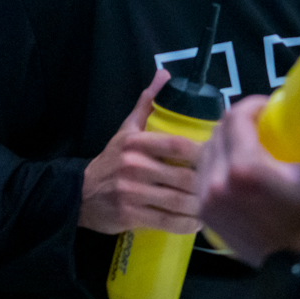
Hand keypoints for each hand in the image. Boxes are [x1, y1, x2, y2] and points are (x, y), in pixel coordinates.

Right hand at [78, 70, 204, 236]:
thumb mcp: (126, 131)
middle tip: (219, 187)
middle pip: (184, 176)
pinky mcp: (131, 215)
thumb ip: (147, 104)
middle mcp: (133, 165)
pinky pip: (169, 222)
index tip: (218, 159)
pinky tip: (197, 221)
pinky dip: (188, 224)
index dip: (204, 153)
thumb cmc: (111, 161)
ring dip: (200, 206)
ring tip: (212, 205)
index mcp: (135, 142)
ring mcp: (131, 192)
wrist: (79, 194)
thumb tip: (164, 74)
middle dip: (205, 185)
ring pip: (179, 201)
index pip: (178, 144)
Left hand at [194, 95, 299, 266]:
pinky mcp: (204, 212)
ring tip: (246, 146)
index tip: (266, 108)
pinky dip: (215, 165)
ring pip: (206, 152)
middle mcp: (219, 180)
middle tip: (258, 126)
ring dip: (224, 143)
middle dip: (237, 123)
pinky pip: (202, 176)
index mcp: (246, 168)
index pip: (235, 119)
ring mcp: (207, 198)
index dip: (250, 106)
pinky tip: (233, 168)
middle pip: (218, 133)